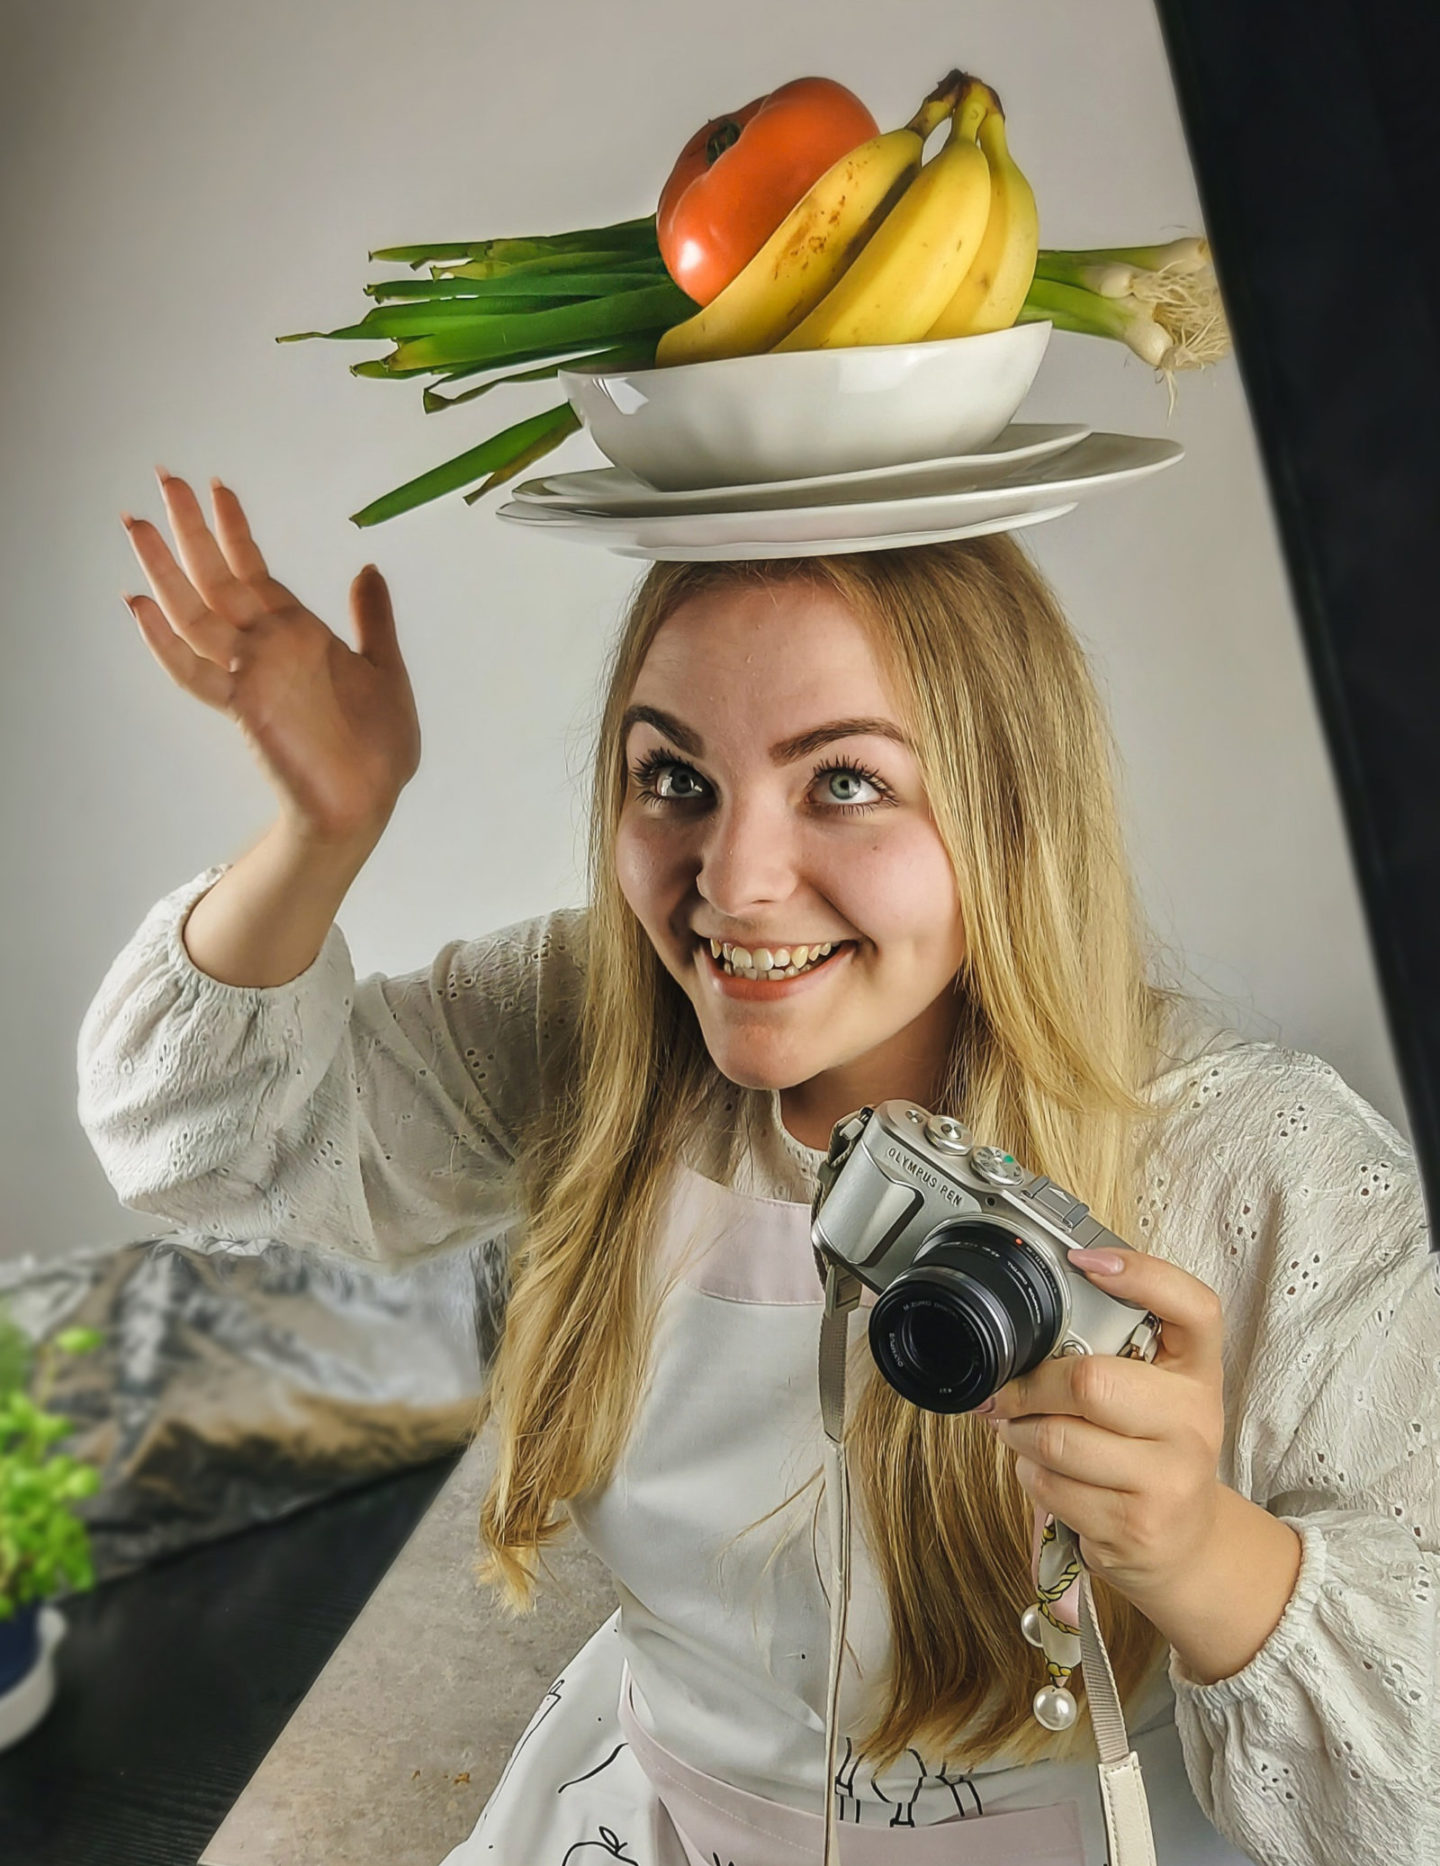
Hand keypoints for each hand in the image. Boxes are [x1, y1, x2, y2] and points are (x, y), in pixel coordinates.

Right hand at [121, 468, 421, 845]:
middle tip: (164, 477)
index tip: (217, 488)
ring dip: (166, 570)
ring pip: (196, 612)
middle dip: (191, 530)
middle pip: (218, 577)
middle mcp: (267, 646)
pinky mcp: (245, 706)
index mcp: (299, 634)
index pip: (256, 570)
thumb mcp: (386, 667)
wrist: (370, 801)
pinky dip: (165, 640)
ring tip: (139, 525)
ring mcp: (251, 674)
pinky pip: (195, 670)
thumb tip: (366, 568)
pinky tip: (140, 605)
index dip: (234, 530)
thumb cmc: (378, 747)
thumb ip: (371, 619)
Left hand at [982, 1245, 1227, 1604]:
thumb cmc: (1154, 1452)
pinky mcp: (1136, 1526)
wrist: (1187, 1546)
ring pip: (1056, 1439)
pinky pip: (1049, 1486)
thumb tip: (1023, 1328)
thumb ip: (1115, 1353)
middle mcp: (1195, 1422)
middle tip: (1008, 1389)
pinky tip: (1047, 1473)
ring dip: (1018, 1433)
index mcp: (1199, 1373)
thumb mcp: (1156, 1395)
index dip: (1141, 1274)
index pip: (1194, 1308)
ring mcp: (1169, 1478)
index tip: (1084, 1260)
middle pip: (1089, 1381)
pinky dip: (1029, 1475)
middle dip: (1030, 1386)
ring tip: (1021, 1430)